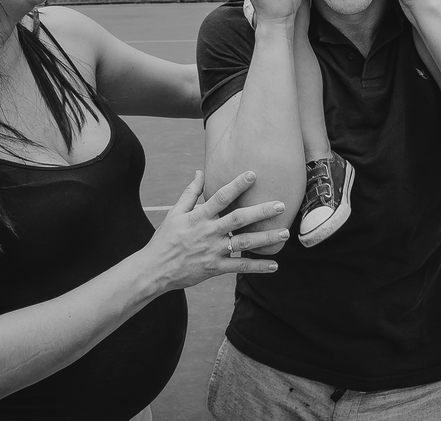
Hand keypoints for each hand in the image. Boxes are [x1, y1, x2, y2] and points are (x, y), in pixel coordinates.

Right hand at [144, 170, 287, 291]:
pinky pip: (239, 266)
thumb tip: (200, 171)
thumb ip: (191, 192)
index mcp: (199, 216)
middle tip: (280, 205)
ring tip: (284, 232)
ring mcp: (213, 251)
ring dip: (266, 238)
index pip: (221, 197)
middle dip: (260, 211)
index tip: (253, 174)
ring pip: (244, 243)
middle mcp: (208, 232)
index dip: (237, 185)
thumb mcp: (175, 212)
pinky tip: (274, 265)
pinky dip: (257, 266)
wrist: (155, 269)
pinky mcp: (215, 268)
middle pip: (238, 219)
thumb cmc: (166, 238)